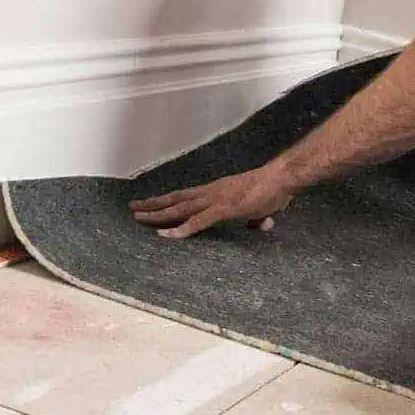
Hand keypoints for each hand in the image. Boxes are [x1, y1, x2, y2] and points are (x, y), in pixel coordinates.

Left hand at [129, 164, 295, 238]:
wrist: (282, 179)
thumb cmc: (273, 190)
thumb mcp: (260, 206)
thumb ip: (255, 217)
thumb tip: (260, 225)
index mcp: (217, 190)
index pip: (185, 195)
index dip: (167, 200)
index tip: (149, 203)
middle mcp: (211, 192)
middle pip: (176, 200)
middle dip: (153, 205)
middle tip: (133, 209)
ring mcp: (216, 200)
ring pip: (180, 209)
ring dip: (158, 215)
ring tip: (139, 218)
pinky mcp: (224, 209)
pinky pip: (198, 221)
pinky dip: (182, 229)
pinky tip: (166, 235)